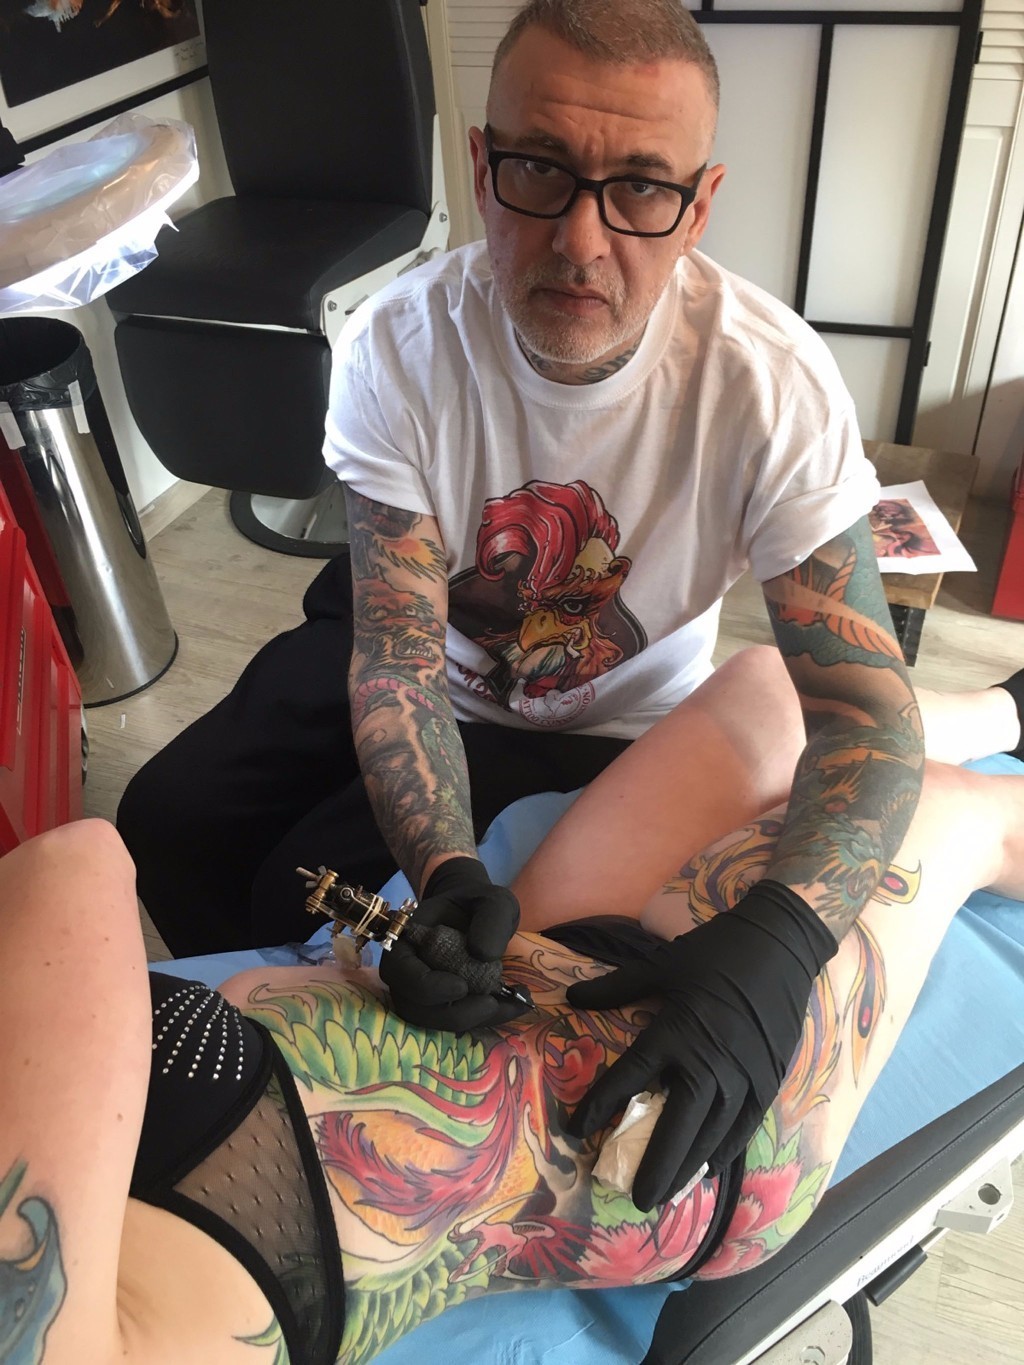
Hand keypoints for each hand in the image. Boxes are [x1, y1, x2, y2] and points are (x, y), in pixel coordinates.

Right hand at [379, 856, 524, 1030]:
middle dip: (455, 1013)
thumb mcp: (494, 901)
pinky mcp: (442, 1005)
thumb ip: (490, 921)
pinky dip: (485, 1020)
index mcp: (406, 940)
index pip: (399, 971)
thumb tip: (482, 955)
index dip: (426, 986)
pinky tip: (514, 1006)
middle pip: (414, 1007)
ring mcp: (421, 992)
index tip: (462, 987)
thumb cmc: (478, 904)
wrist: (477, 914)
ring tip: (512, 1005)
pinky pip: (456, 1020)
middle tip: (492, 1004)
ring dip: (473, 1019)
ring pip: (435, 1020)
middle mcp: (407, 970)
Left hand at [565, 881, 836, 1210]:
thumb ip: (616, 987)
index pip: (630, 1078)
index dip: (600, 1105)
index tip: (577, 1129)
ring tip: (667, 1193)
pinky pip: (745, 1126)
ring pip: (712, 1135)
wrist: (780, 945)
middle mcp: (709, 1062)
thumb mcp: (661, 965)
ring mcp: (743, 1076)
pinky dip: (725, 1149)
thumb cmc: (716, 953)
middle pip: (676, 1126)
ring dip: (688, 1167)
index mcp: (676, 1031)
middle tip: (636, 1198)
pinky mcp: (768, 1079)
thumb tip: (572, 999)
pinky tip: (709, 1168)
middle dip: (655, 1166)